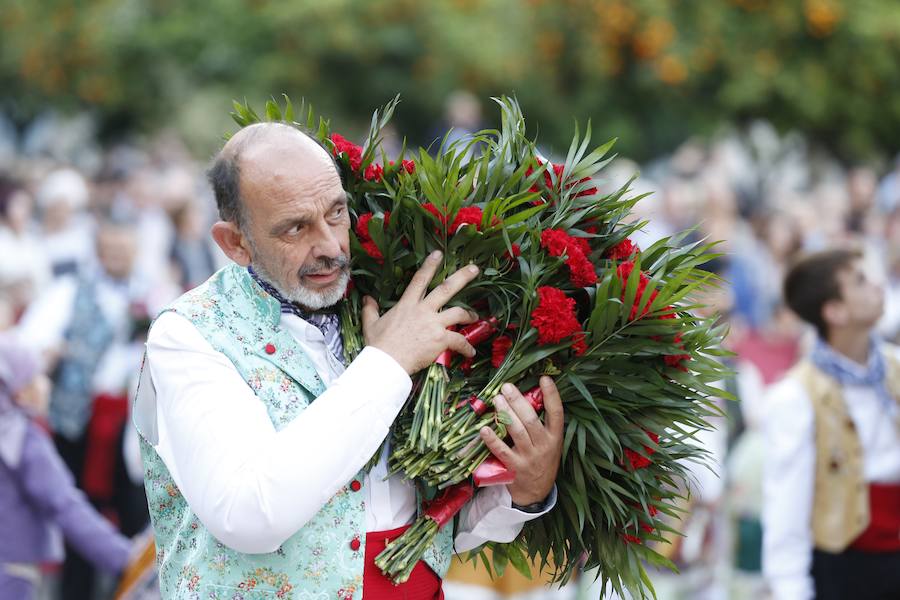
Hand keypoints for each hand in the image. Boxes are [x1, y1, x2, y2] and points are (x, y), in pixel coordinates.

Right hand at [362, 250, 479, 374]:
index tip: (439, 254)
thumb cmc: (378, 345)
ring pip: (458, 312)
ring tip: (474, 317)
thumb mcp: (370, 324)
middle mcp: (423, 310)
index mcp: (407, 304)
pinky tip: (470, 352)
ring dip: (469, 314)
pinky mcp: (440, 339)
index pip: (420, 279)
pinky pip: (459, 340)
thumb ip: (370, 309)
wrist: (386, 363)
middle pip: (446, 289)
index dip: (430, 265)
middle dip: (462, 277)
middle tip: (474, 269)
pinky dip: (466, 346)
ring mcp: (433, 324)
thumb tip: (367, 298)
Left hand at [479, 376, 563, 505]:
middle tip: (506, 386)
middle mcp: (544, 446)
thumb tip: (529, 394)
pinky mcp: (514, 467)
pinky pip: (502, 451)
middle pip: (531, 420)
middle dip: (518, 401)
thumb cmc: (542, 460)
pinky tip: (484, 428)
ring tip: (497, 399)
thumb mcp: (551, 443)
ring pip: (517, 432)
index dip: (552, 395)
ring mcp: (529, 457)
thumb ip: (543, 424)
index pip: (557, 413)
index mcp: (555, 437)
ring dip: (506, 414)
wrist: (536, 492)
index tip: (544, 378)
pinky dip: (492, 439)